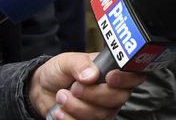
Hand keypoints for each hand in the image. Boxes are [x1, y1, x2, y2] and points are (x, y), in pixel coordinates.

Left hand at [29, 52, 144, 119]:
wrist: (42, 90)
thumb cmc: (59, 71)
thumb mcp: (66, 61)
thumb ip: (79, 64)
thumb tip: (92, 75)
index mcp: (112, 70)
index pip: (133, 76)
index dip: (126, 79)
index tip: (109, 78)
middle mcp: (112, 91)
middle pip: (119, 98)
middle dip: (94, 94)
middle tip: (74, 87)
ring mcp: (104, 109)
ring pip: (102, 114)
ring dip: (77, 107)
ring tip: (61, 96)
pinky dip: (70, 119)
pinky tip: (60, 111)